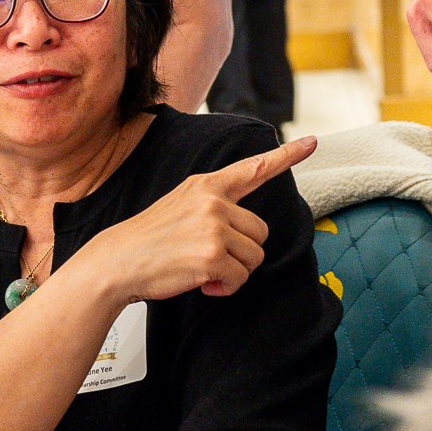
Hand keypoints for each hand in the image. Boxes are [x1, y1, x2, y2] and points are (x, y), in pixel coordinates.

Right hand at [77, 134, 317, 304]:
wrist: (118, 261)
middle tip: (211, 258)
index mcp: (206, 185)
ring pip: (254, 257)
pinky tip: (204, 284)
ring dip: (234, 272)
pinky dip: (226, 287)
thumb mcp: (181, 205)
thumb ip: (214, 205)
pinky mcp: (211, 255)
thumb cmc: (151, 239)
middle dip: (242, 252)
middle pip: (261, 231)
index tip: (313, 143)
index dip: (287, 155)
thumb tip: (243, 227)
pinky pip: (240, 277)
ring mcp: (213, 227)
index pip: (253, 168)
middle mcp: (213, 201)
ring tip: (203, 270)